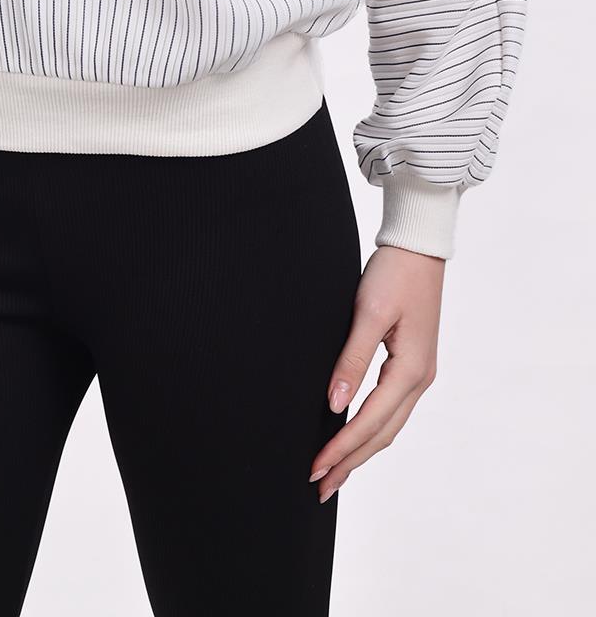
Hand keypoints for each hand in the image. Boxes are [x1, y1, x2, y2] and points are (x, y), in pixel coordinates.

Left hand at [308, 244, 443, 502]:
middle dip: (350, 461)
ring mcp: (419, 375)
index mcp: (410, 371)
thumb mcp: (369, 314)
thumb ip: (351, 359)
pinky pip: (390, 410)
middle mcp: (419, 380)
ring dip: (360, 451)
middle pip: (381, 434)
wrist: (417, 248)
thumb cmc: (394, 275)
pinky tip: (354, 436)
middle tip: (319, 486)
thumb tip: (334, 404)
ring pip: (388, 426)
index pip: (370, 421)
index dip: (342, 447)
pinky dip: (370, 430)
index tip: (315, 467)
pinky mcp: (412, 366)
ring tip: (334, 473)